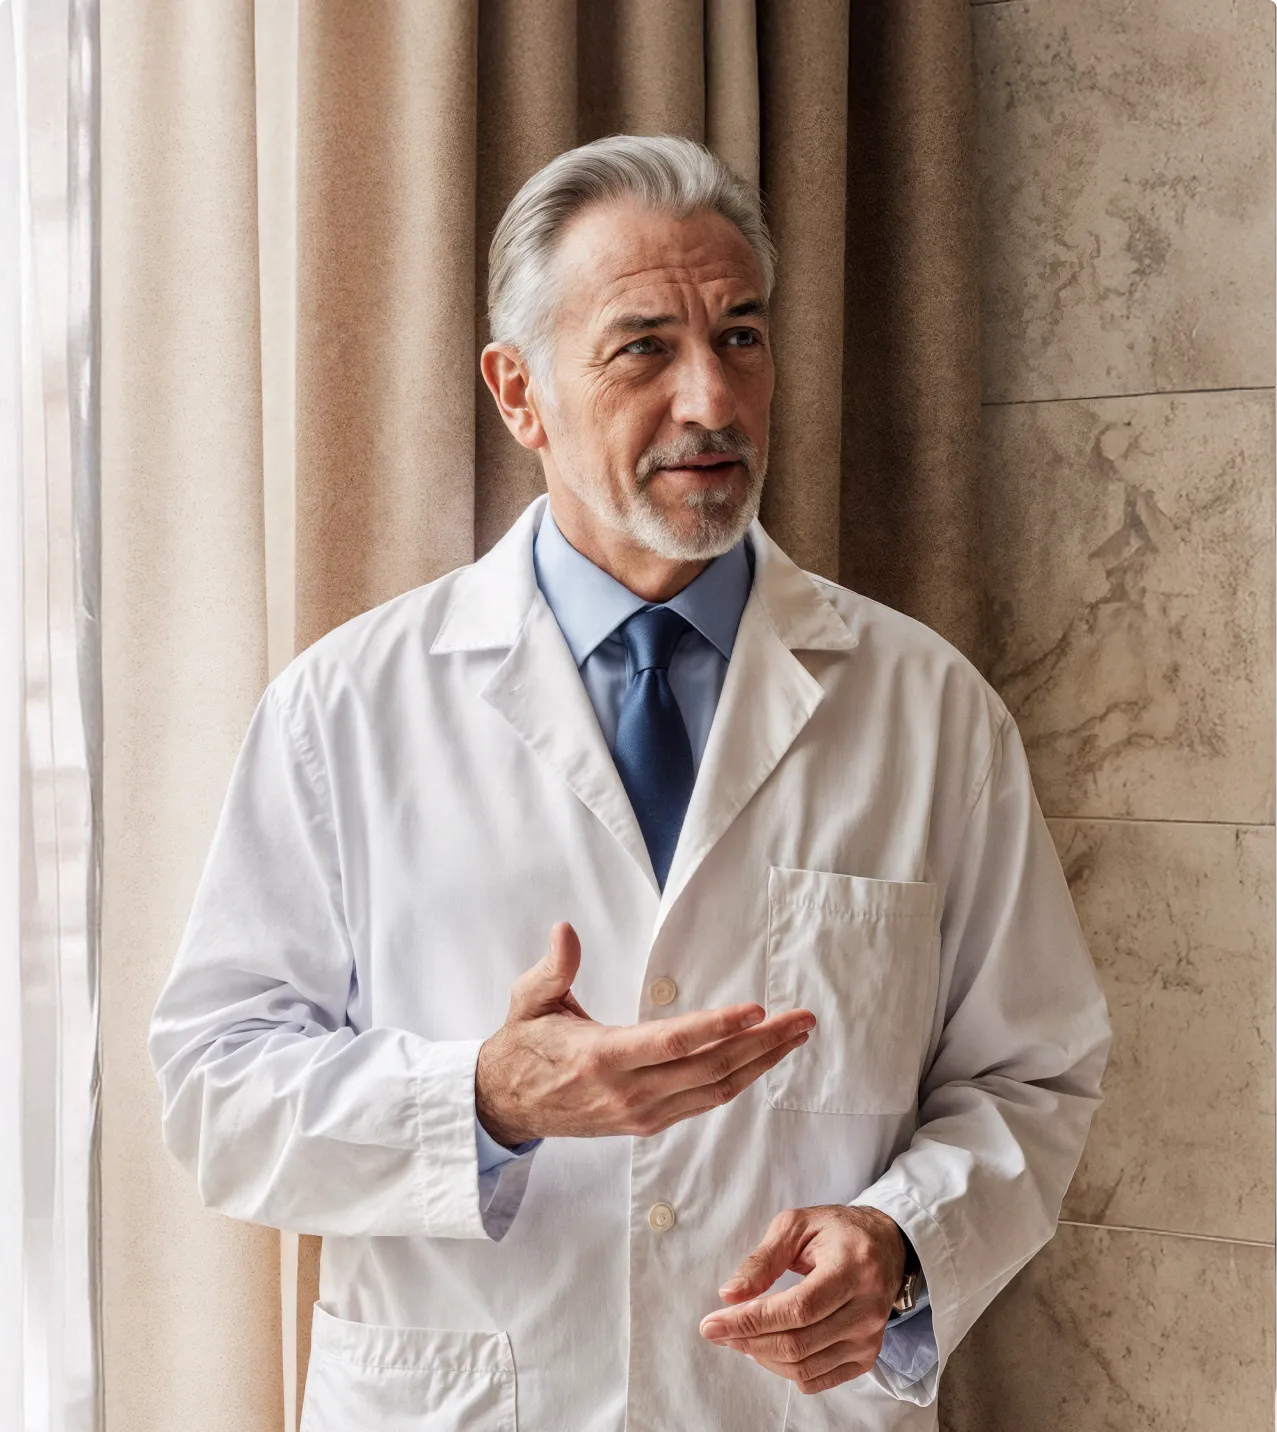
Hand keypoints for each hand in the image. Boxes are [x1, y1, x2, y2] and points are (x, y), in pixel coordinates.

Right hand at [474, 921, 814, 1146]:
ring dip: (761, 1064)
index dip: (718, 1027)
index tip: (756, 1010)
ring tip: (795, 1037)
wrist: (505, 1105)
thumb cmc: (523, 1045)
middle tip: (802, 1019)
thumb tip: (566, 930)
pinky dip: (739, 1081)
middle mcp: (628, 1092)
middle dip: (762, 1044)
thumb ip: (553, 968)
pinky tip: (760, 1060)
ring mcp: (641, 1113)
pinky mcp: (646, 1123)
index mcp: (601, 1057)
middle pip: (710, 1069)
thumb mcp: (528, 1000)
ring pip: (715, 1090)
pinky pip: (703, 1102)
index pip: (672, 1043)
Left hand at [699, 1205, 906, 1394]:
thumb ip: (762, 1260)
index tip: (712, 1324)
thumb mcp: (796, 1226)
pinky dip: (785, 1369)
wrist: (885, 1246)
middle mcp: (867, 1308)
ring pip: (804, 1366)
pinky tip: (767, 1348)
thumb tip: (730, 1294)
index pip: (796, 1309)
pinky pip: (817, 1379)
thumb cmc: (836, 1231)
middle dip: (748, 1339)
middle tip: (718, 1329)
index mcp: (851, 1267)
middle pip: (798, 1343)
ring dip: (762, 1356)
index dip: (751, 1321)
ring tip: (740, 1335)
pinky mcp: (867, 1356)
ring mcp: (870, 1337)